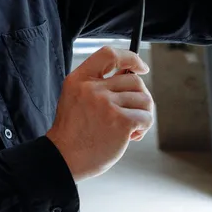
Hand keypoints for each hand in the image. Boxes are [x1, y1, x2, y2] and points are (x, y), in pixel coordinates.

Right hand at [46, 46, 154, 181]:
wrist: (64, 157)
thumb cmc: (74, 131)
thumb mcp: (76, 97)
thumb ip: (98, 85)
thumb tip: (132, 74)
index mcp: (78, 79)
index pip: (109, 54)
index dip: (130, 58)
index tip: (140, 68)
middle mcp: (92, 88)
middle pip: (134, 81)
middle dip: (139, 97)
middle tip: (130, 113)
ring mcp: (106, 104)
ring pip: (144, 99)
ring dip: (142, 114)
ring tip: (128, 127)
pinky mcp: (120, 121)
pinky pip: (146, 117)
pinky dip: (142, 128)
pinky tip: (129, 136)